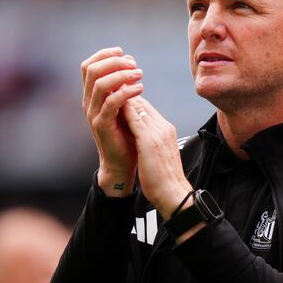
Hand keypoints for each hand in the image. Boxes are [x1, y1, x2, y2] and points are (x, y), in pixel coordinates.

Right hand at [81, 47, 143, 195]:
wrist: (122, 162)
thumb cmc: (125, 133)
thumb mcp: (124, 105)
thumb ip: (123, 87)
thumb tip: (131, 64)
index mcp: (91, 95)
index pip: (88, 66)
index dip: (104, 55)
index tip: (124, 54)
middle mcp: (88, 102)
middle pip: (92, 70)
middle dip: (114, 62)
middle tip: (134, 65)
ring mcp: (93, 113)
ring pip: (100, 84)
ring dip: (121, 75)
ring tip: (139, 75)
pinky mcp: (102, 125)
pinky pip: (111, 103)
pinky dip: (126, 92)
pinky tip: (140, 89)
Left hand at [121, 96, 193, 220]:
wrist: (173, 194)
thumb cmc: (165, 179)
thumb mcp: (160, 155)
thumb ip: (153, 142)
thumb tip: (142, 139)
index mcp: (166, 131)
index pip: (148, 110)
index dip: (133, 102)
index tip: (119, 98)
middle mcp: (163, 128)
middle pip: (143, 104)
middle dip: (127, 95)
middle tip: (111, 88)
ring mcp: (157, 132)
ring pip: (139, 107)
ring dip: (124, 98)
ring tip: (109, 92)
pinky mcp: (149, 140)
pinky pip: (135, 119)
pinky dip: (123, 110)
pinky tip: (111, 106)